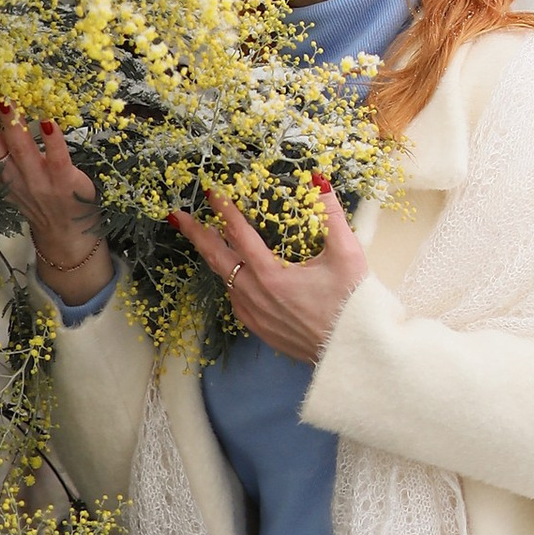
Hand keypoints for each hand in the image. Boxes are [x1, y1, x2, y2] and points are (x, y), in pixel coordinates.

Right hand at [0, 84, 110, 303]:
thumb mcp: (3, 175)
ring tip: (5, 98)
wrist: (66, 232)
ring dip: (12, 124)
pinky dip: (52, 141)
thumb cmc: (33, 193)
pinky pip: (56, 160)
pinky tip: (50, 120)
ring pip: (19, 150)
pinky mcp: (64, 183)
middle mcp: (9, 178)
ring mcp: (37, 181)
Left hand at [167, 182, 367, 364]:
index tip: (211, 191)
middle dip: (197, 234)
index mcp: (272, 276)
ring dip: (213, 257)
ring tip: (205, 239)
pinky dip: (229, 281)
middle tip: (178, 216)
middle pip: (217, 259)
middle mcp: (257, 296)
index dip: (225, 210)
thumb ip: (331, 214)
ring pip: (225, 281)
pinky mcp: (262, 330)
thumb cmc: (353, 304)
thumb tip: (319, 181)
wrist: (355, 353)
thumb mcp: (347, 254)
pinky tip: (234, 274)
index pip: (240, 235)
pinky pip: (235, 300)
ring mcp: (256, 316)